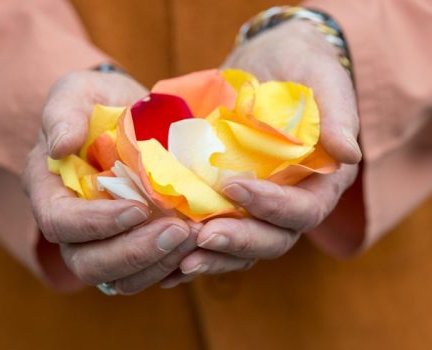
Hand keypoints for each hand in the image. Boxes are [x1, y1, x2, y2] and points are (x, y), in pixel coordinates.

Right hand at [24, 70, 196, 294]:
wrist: (130, 115)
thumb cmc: (100, 102)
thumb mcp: (78, 92)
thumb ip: (63, 113)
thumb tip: (59, 147)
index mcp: (50, 189)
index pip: (60, 222)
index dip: (95, 223)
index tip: (137, 209)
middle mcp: (73, 225)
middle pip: (88, 262)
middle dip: (134, 252)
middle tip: (178, 230)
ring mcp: (104, 240)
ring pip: (120, 277)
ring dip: (158, 263)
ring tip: (194, 236)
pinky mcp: (133, 245)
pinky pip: (146, 273)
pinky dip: (171, 265)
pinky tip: (196, 245)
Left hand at [161, 20, 360, 286]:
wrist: (271, 64)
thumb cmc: (303, 70)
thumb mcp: (325, 82)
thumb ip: (337, 116)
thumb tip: (348, 154)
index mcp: (320, 181)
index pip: (304, 210)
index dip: (273, 205)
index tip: (233, 184)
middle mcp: (292, 201)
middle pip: (274, 239)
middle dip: (240, 241)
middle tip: (203, 237)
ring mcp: (259, 205)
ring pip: (245, 245)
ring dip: (215, 256)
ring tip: (182, 258)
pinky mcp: (232, 200)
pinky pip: (220, 232)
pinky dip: (199, 246)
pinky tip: (172, 250)